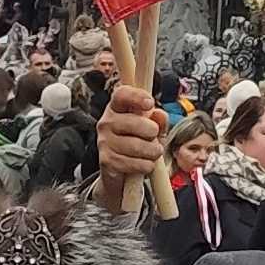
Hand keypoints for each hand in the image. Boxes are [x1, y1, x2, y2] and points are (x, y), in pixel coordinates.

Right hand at [94, 84, 165, 199]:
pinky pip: (134, 163)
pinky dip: (146, 165)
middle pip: (134, 122)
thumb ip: (158, 120)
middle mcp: (106, 122)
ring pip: (137, 146)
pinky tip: (146, 163)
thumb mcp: (152, 128)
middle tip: (155, 137)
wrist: (121, 169)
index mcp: (117, 108)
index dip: (136, 96)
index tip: (150, 103)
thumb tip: (159, 114)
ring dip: (152, 151)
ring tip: (154, 152)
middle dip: (152, 132)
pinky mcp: (107, 161)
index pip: (122, 94)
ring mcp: (104, 141)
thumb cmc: (138, 141)